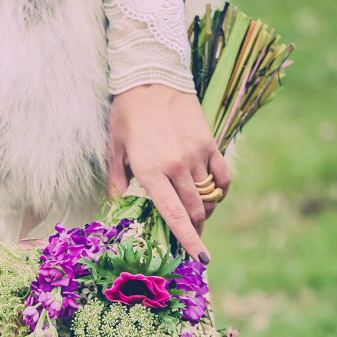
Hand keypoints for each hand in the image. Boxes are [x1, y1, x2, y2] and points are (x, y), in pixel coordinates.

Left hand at [107, 84, 230, 261]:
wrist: (150, 76)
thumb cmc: (126, 115)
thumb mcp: (113, 150)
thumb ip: (117, 184)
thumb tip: (116, 212)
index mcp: (151, 171)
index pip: (174, 216)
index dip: (189, 241)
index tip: (201, 260)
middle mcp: (177, 165)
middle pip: (194, 212)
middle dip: (194, 230)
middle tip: (188, 237)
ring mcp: (197, 154)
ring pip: (208, 198)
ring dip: (204, 212)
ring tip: (194, 214)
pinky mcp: (210, 142)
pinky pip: (222, 177)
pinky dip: (219, 191)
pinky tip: (210, 195)